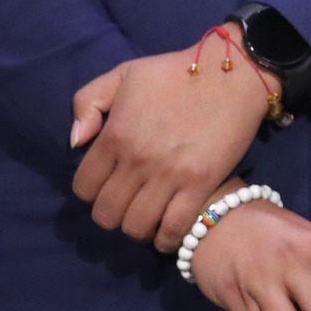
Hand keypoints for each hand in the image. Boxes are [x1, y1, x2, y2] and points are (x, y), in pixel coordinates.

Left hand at [71, 30, 276, 250]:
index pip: (83, 188)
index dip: (92, 192)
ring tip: (148, 218)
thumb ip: (87, 103)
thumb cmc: (177, 71)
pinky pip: (174, 228)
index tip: (108, 187)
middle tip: (128, 205)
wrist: (233, 72)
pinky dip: (166, 239)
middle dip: (112, 215)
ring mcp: (170, 175)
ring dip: (138, 229)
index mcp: (115, 136)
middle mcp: (137, 161)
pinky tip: (168, 233)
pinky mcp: (201, 183)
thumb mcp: (124, 74)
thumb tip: (76, 143)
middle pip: (107, 214)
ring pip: (136, 227)